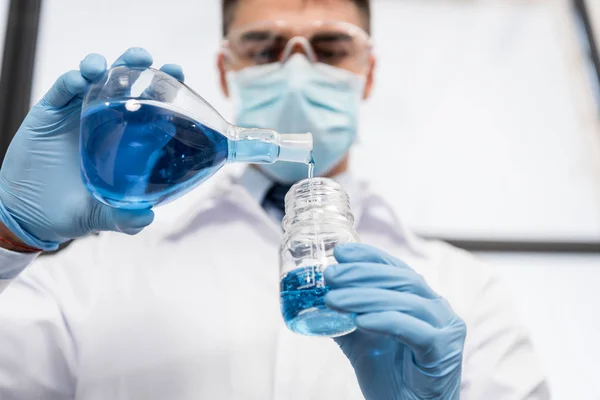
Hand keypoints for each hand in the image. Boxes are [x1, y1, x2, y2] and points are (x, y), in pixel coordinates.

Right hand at [0, 48, 184, 250]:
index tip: (179, 74)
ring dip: (103, 66)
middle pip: (125, 84)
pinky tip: (80, 78)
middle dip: (137, 65)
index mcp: (126, 139)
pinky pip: (62, 90)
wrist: (29, 214)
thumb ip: (123, 219)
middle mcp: (106, 121)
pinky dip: (71, 80)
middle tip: (145, 57)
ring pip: (94, 79)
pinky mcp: (49, 113)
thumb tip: (147, 217)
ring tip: (105, 67)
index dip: (165, 88)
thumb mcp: (101, 216)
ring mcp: (77, 114)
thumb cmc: (74, 211)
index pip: (150, 107)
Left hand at [324, 243, 465, 399]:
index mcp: (421, 300)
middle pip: (400, 280)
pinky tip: (359, 320)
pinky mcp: (443, 350)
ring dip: (365, 296)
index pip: (395, 269)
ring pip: (405, 300)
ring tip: (334, 298)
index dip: (369, 257)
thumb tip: (318, 299)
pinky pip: (413, 329)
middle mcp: (437, 308)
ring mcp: (445, 328)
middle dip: (361, 274)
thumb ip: (347, 320)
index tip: (340, 252)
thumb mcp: (362, 343)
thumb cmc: (393, 379)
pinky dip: (385, 320)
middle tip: (330, 275)